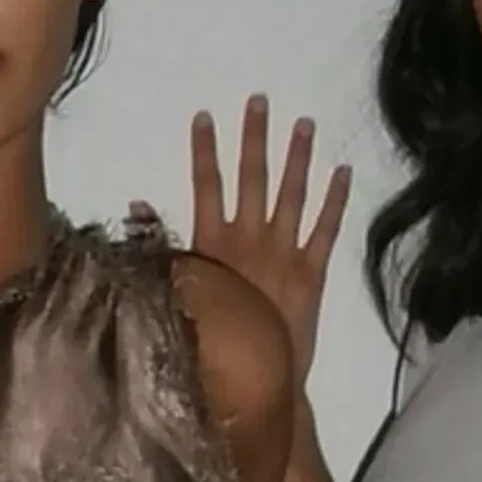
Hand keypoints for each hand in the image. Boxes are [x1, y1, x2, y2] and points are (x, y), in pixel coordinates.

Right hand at [145, 94, 350, 381]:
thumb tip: (137, 202)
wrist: (255, 381)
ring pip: (292, 194)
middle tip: (261, 101)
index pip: (206, 185)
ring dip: (298, 157)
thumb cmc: (211, 340)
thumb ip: (162, 246)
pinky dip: (337, 200)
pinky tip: (344, 172)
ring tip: (304, 123)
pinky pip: (327, 229)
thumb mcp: (178, 291)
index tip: (204, 116)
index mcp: (212, 245)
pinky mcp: (314, 272)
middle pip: (252, 178)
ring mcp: (284, 253)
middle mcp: (249, 240)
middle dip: (255, 138)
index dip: (205, 150)